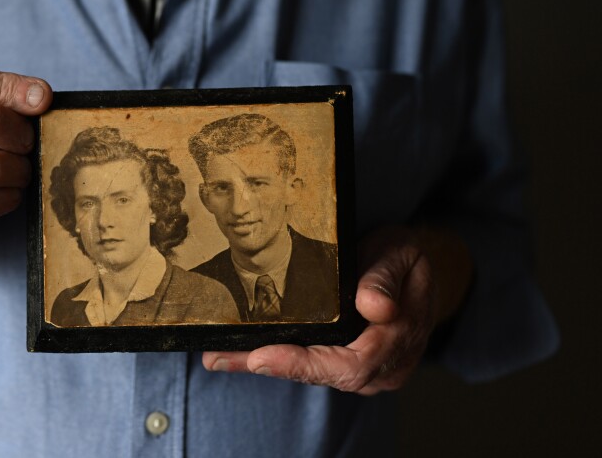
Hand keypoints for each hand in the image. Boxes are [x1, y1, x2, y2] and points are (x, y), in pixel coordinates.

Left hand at [203, 226, 439, 394]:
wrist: (413, 271)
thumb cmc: (403, 260)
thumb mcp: (400, 254)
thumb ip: (386, 279)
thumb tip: (375, 308)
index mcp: (400, 340)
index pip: (351, 365)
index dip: (305, 364)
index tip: (264, 356)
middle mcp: (382, 366)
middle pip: (323, 375)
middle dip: (269, 366)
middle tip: (220, 357)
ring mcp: (365, 370)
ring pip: (312, 373)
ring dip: (264, 365)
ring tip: (218, 356)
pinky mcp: (344, 362)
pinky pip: (310, 365)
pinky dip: (274, 358)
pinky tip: (237, 353)